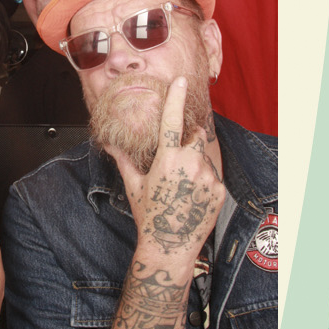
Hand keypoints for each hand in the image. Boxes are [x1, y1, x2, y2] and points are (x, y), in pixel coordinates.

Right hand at [116, 78, 225, 266]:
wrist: (170, 247)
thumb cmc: (149, 217)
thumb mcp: (135, 187)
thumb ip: (124, 161)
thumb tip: (109, 145)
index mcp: (167, 160)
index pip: (173, 120)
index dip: (177, 98)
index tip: (181, 81)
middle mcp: (190, 164)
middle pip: (196, 137)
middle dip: (189, 142)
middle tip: (176, 164)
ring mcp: (208, 177)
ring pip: (205, 158)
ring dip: (196, 165)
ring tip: (182, 189)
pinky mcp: (219, 190)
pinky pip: (213, 176)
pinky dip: (204, 182)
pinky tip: (192, 198)